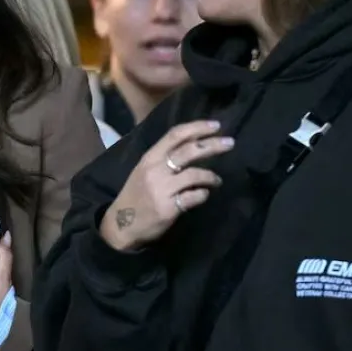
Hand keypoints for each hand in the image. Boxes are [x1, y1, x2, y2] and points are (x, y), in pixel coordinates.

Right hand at [99, 120, 231, 250]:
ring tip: (217, 180)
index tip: (216, 125)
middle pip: (189, 151)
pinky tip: (204, 195)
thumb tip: (194, 144)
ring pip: (195, 174)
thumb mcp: (144, 170)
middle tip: (230, 143)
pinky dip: (203, 194)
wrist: (121, 225)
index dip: (197, 127)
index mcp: (149, 157)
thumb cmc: (136, 195)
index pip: (175, 135)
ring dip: (211, 176)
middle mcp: (155, 170)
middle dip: (213, 145)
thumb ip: (165, 158)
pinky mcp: (168, 208)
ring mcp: (162, 189)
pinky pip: (194, 197)